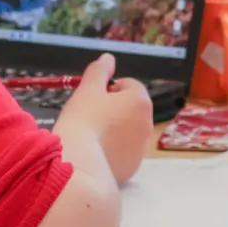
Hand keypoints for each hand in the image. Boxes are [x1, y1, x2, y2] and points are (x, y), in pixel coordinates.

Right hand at [57, 54, 152, 184]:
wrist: (79, 165)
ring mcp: (142, 148)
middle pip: (130, 109)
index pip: (128, 85)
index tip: (93, 99)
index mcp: (140, 101)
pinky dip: (113, 151)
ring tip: (91, 137)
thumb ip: (99, 71)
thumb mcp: (87, 89)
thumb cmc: (83, 120)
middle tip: (90, 117)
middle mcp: (148, 124)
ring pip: (127, 132)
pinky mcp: (133, 168)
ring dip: (114, 131)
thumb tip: (108, 58)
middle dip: (113, 110)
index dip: (108, 89)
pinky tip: (95, 153)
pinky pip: (123, 153)